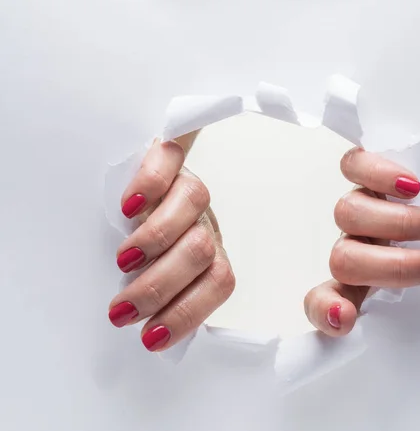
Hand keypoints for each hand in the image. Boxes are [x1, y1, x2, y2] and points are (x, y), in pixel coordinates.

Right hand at [108, 133, 234, 351]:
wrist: (153, 186)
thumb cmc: (152, 244)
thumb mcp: (157, 276)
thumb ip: (162, 296)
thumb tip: (150, 335)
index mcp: (210, 256)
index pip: (219, 283)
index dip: (189, 312)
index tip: (150, 337)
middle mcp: (204, 223)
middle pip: (201, 250)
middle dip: (160, 287)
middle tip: (123, 310)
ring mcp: (188, 188)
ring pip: (194, 203)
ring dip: (155, 238)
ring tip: (122, 262)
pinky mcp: (169, 159)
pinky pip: (169, 160)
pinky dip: (149, 184)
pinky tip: (127, 209)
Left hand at [304, 147, 419, 335]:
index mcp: (356, 285)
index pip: (322, 302)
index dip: (326, 310)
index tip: (344, 317)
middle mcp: (352, 249)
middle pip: (345, 260)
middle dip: (393, 266)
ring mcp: (358, 212)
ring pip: (350, 213)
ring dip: (398, 221)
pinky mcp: (365, 176)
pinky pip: (353, 166)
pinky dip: (379, 174)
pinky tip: (410, 187)